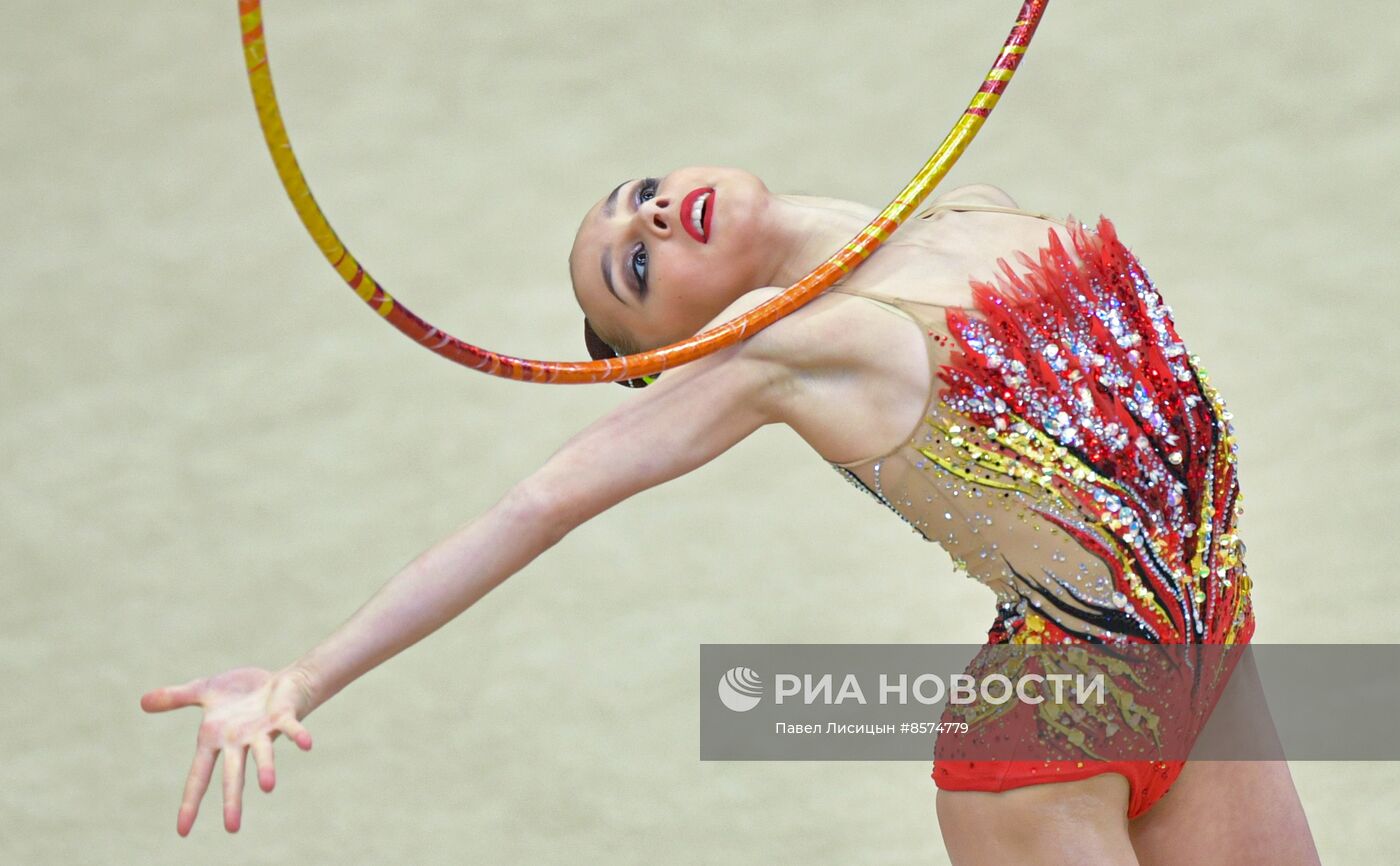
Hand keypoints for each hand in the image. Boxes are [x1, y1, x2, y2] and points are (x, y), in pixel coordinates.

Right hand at [141, 666, 315, 834]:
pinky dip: (298, 735)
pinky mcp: (283, 717)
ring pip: (263, 754)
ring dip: (265, 768)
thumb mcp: (202, 691)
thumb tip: (142, 702)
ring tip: (268, 787)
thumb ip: (176, 698)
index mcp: (216, 739)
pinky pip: (291, 727)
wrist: (280, 681)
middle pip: (233, 774)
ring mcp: (262, 731)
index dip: (191, 802)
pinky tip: (307, 744)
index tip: (182, 831)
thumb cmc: (241, 692)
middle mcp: (239, 741)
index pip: (199, 775)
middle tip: (232, 828)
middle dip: (232, 800)